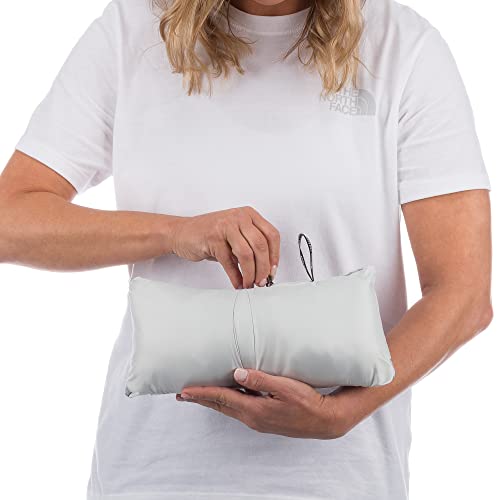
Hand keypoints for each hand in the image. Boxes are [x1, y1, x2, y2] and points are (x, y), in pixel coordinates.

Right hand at [170, 206, 279, 289]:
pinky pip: (230, 262)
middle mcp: (239, 217)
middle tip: (262, 281)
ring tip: (249, 283)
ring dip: (250, 274)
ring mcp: (225, 226)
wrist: (182, 232)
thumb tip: (266, 270)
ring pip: (247, 254)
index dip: (275, 256)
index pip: (271, 235)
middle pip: (261, 245)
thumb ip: (251, 246)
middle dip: (263, 268)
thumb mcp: (236, 235)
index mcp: (248, 214)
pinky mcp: (213, 238)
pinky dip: (236, 276)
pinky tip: (238, 283)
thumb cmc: (210, 234)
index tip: (273, 270)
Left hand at [176, 368, 348, 439]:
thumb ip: (260, 380)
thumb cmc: (307, 402)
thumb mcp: (285, 387)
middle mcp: (252, 417)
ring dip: (212, 401)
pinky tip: (228, 397)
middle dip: (201, 399)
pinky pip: (239, 409)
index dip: (202, 394)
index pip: (222, 399)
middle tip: (183, 395)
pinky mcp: (264, 419)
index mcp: (255, 410)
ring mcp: (258, 420)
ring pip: (229, 408)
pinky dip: (227, 402)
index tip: (185, 391)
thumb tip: (237, 374)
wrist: (324, 420)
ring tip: (199, 395)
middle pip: (221, 406)